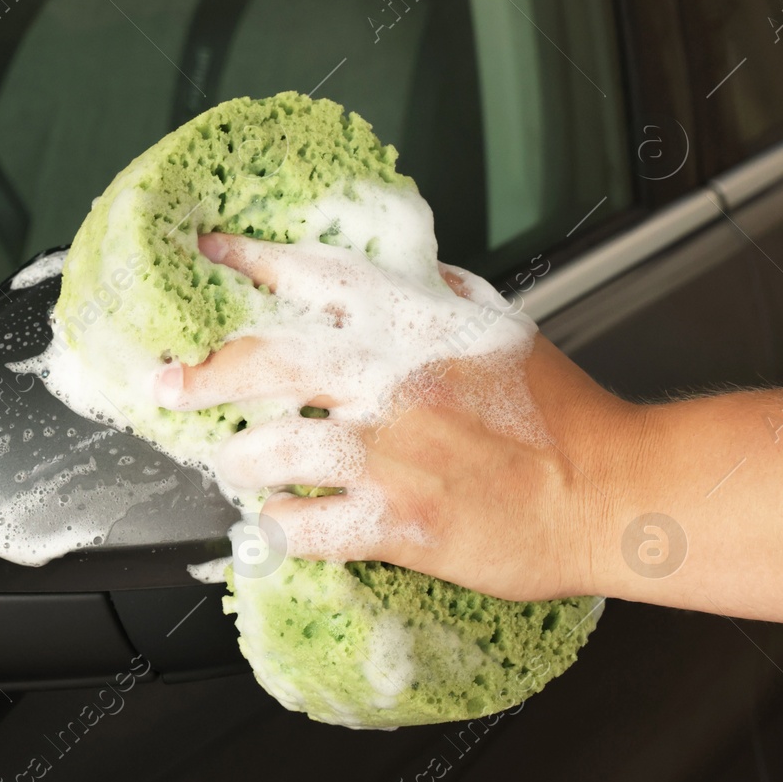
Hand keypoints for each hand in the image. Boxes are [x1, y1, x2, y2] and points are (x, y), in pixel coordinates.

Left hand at [154, 233, 640, 601]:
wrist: (612, 491)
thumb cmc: (562, 412)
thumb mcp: (501, 324)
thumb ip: (442, 295)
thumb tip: (403, 274)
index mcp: (413, 321)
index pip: (311, 275)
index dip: (249, 262)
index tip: (208, 255)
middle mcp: (389, 377)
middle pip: (262, 362)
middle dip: (201, 375)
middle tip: (170, 386)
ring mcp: (386, 450)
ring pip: (268, 448)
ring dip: (238, 461)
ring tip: (235, 467)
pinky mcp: (393, 519)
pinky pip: (300, 525)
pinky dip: (275, 526)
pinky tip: (273, 524)